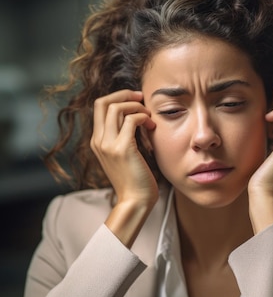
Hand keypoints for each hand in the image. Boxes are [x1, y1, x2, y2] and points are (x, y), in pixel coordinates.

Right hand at [90, 89, 158, 245]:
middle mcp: (99, 141)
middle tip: (141, 97)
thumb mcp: (123, 155)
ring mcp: (108, 145)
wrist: (135, 201)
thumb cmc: (135, 180)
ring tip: (149, 116)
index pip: (99, 107)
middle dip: (124, 94)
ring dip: (136, 106)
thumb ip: (123, 137)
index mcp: (97, 141)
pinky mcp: (123, 149)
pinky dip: (144, 117)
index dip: (117, 97)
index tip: (135, 99)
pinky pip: (132, 120)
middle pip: (103, 102)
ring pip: (117, 108)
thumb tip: (134, 118)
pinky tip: (152, 126)